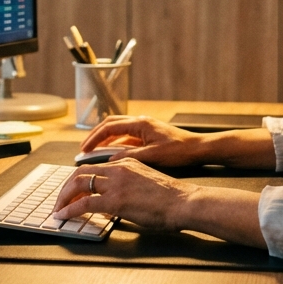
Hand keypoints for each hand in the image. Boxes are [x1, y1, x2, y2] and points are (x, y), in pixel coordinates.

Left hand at [53, 159, 190, 231]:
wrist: (183, 202)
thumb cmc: (170, 197)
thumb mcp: (145, 180)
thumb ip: (128, 183)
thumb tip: (114, 197)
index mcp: (126, 162)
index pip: (94, 168)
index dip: (78, 180)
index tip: (72, 191)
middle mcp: (118, 168)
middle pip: (81, 172)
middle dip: (65, 187)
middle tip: (59, 200)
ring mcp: (116, 183)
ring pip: (79, 184)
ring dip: (64, 198)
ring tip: (58, 209)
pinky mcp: (116, 200)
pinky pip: (84, 204)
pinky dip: (69, 210)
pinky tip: (63, 216)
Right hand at [78, 115, 207, 167]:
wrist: (198, 149)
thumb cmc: (179, 151)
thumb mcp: (152, 156)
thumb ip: (130, 157)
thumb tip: (110, 161)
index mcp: (140, 124)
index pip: (109, 127)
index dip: (94, 138)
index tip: (84, 149)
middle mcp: (140, 122)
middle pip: (110, 125)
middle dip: (95, 136)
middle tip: (84, 149)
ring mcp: (144, 127)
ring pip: (118, 130)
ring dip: (105, 139)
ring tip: (94, 152)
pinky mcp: (148, 135)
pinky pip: (126, 136)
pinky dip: (116, 144)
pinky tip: (112, 155)